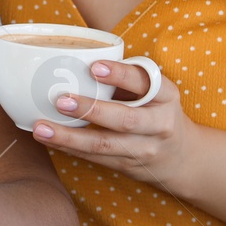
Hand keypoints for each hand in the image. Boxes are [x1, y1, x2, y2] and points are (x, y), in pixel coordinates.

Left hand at [30, 60, 196, 193]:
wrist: (182, 157)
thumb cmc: (157, 110)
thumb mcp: (156, 90)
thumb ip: (129, 77)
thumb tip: (78, 58)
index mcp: (166, 96)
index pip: (145, 83)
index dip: (120, 74)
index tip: (94, 66)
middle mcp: (159, 124)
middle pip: (124, 119)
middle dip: (90, 110)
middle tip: (60, 99)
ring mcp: (144, 149)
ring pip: (104, 145)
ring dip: (69, 137)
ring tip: (42, 128)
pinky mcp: (128, 166)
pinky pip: (95, 158)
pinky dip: (69, 148)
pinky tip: (49, 139)